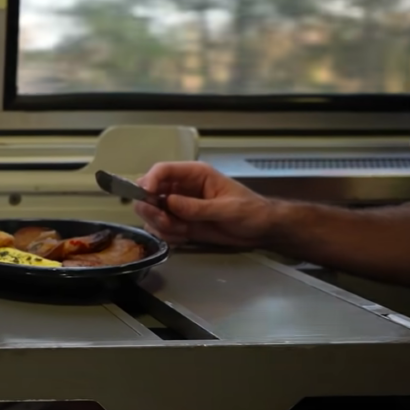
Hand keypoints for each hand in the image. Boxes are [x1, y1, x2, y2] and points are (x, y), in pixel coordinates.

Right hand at [134, 162, 278, 247]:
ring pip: (151, 212)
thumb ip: (198, 207)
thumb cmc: (251, 212)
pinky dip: (166, 235)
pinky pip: (160, 228)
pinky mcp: (180, 222)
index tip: (147, 197)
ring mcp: (179, 206)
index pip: (162, 171)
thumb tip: (170, 203)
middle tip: (166, 222)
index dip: (150, 181)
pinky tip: (184, 238)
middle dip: (152, 208)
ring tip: (182, 232)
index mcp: (194, 175)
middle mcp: (181, 188)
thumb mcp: (227, 209)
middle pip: (149, 191)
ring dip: (160, 224)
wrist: (262, 230)